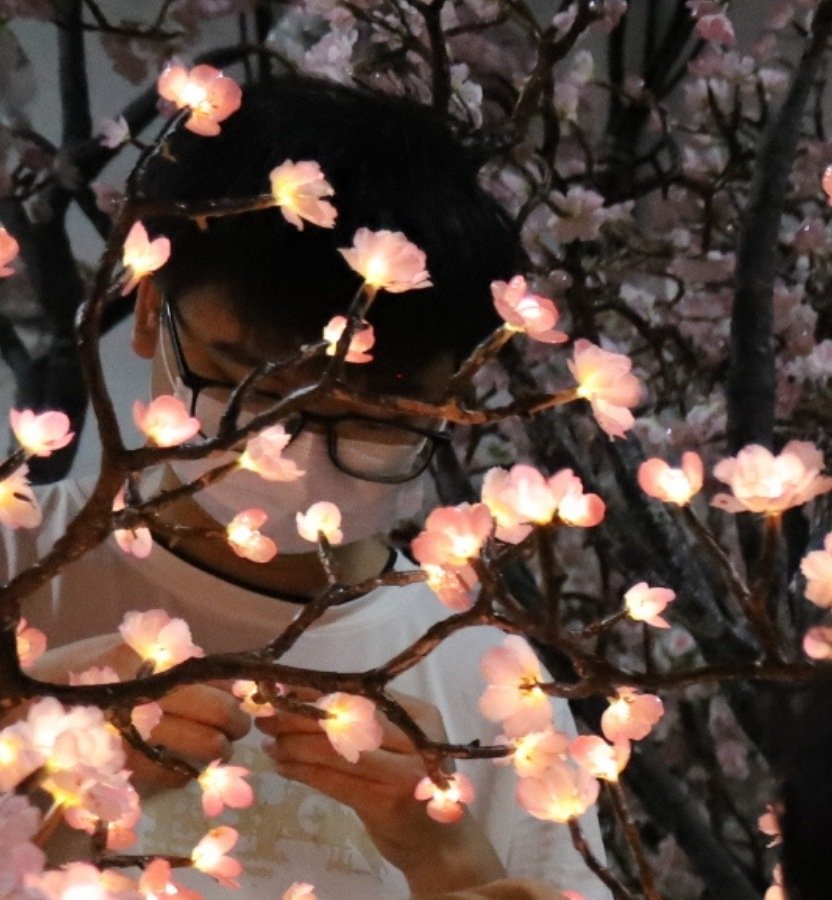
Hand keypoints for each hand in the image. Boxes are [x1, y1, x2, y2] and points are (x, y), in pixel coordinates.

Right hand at [24, 633, 250, 790]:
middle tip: (237, 727)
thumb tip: (229, 680)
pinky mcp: (128, 764)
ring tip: (218, 747)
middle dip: (238, 722)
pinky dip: (188, 771)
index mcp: (157, 658)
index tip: (244, 696)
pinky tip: (182, 763)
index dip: (238, 690)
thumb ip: (176, 660)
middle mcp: (154, 692)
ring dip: (221, 750)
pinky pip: (177, 774)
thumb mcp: (132, 648)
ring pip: (208, 747)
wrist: (35, 702)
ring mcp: (141, 730)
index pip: (217, 675)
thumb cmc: (88, 670)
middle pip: (221, 711)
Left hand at [256, 688, 505, 895]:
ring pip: (336, 751)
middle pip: (347, 720)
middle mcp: (416, 740)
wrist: (442, 844)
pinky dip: (303, 772)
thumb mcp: (398, 746)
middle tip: (264, 713)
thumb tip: (299, 696)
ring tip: (268, 741)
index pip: (360, 695)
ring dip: (294, 745)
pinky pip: (334, 782)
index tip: (281, 686)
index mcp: (420, 716)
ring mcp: (404, 773)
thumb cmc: (412, 786)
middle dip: (299, 716)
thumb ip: (363, 724)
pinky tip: (282, 765)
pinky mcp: (386, 804)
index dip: (318, 691)